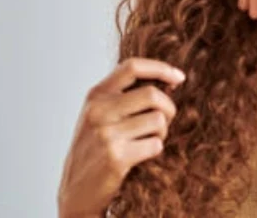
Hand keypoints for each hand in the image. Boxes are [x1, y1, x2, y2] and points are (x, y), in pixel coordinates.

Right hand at [57, 58, 184, 217]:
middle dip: (168, 108)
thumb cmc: (96, 149)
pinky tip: (140, 156)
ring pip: (158, 120)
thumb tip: (172, 80)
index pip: (132, 66)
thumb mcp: (101, 115)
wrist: (77, 191)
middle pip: (153, 94)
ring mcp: (106, 134)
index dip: (161, 68)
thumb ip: (127, 96)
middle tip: (162, 122)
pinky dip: (155, 150)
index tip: (179, 77)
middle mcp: (98, 111)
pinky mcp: (116, 156)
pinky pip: (156, 144)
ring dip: (161, 132)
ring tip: (147, 140)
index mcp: (95, 96)